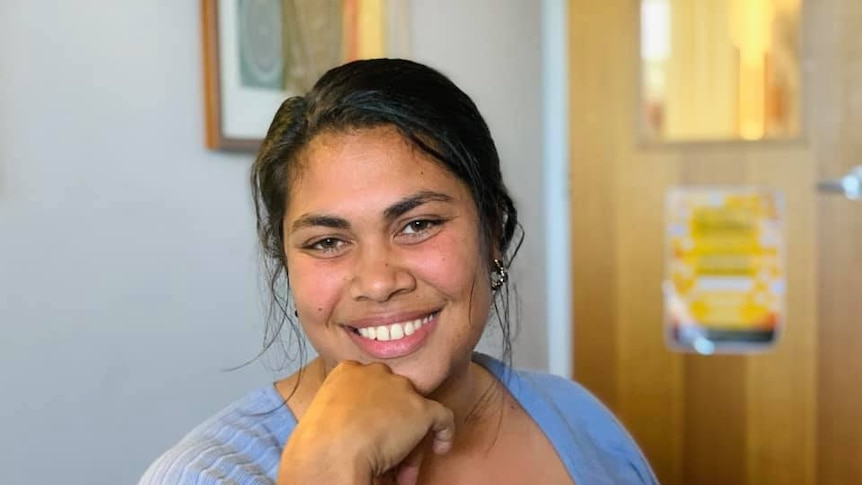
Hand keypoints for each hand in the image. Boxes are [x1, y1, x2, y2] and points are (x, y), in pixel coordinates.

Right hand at [277, 361, 454, 484]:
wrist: (331, 451)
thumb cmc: (317, 443)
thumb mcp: (322, 416)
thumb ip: (341, 412)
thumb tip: (350, 431)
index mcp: (347, 371)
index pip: (369, 384)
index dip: (374, 408)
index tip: (369, 429)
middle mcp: (376, 372)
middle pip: (393, 396)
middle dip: (391, 423)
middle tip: (384, 450)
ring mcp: (400, 389)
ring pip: (413, 412)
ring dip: (409, 438)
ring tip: (399, 467)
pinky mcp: (420, 409)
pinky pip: (442, 418)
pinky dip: (444, 434)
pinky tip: (439, 448)